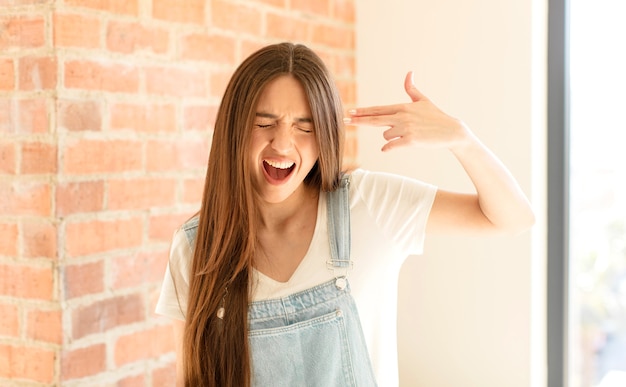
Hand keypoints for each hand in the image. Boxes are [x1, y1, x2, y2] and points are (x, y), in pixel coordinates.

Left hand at [345, 72, 471, 151]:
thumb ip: (412, 89)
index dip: (363, 111)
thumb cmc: (436, 116)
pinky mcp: (410, 141)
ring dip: (391, 138)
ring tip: (407, 135)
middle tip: (345, 121)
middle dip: (359, 120)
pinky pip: (391, 145)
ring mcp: (406, 128)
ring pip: (385, 135)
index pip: (378, 109)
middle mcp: (402, 116)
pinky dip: (388, 148)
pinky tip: (387, 149)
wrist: (451, 131)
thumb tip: (409, 72)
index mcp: (403, 107)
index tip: (350, 111)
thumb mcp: (423, 101)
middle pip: (375, 119)